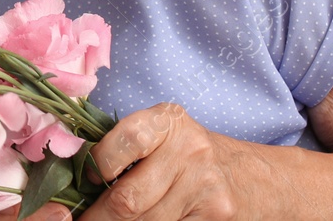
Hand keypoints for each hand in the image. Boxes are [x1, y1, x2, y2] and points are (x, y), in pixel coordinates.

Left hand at [83, 103, 246, 219]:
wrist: (258, 179)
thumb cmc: (193, 156)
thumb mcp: (165, 136)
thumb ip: (126, 147)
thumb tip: (75, 174)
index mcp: (169, 122)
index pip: (125, 140)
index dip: (98, 166)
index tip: (86, 180)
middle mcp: (190, 150)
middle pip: (128, 198)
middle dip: (99, 216)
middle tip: (85, 220)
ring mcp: (206, 188)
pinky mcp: (216, 217)